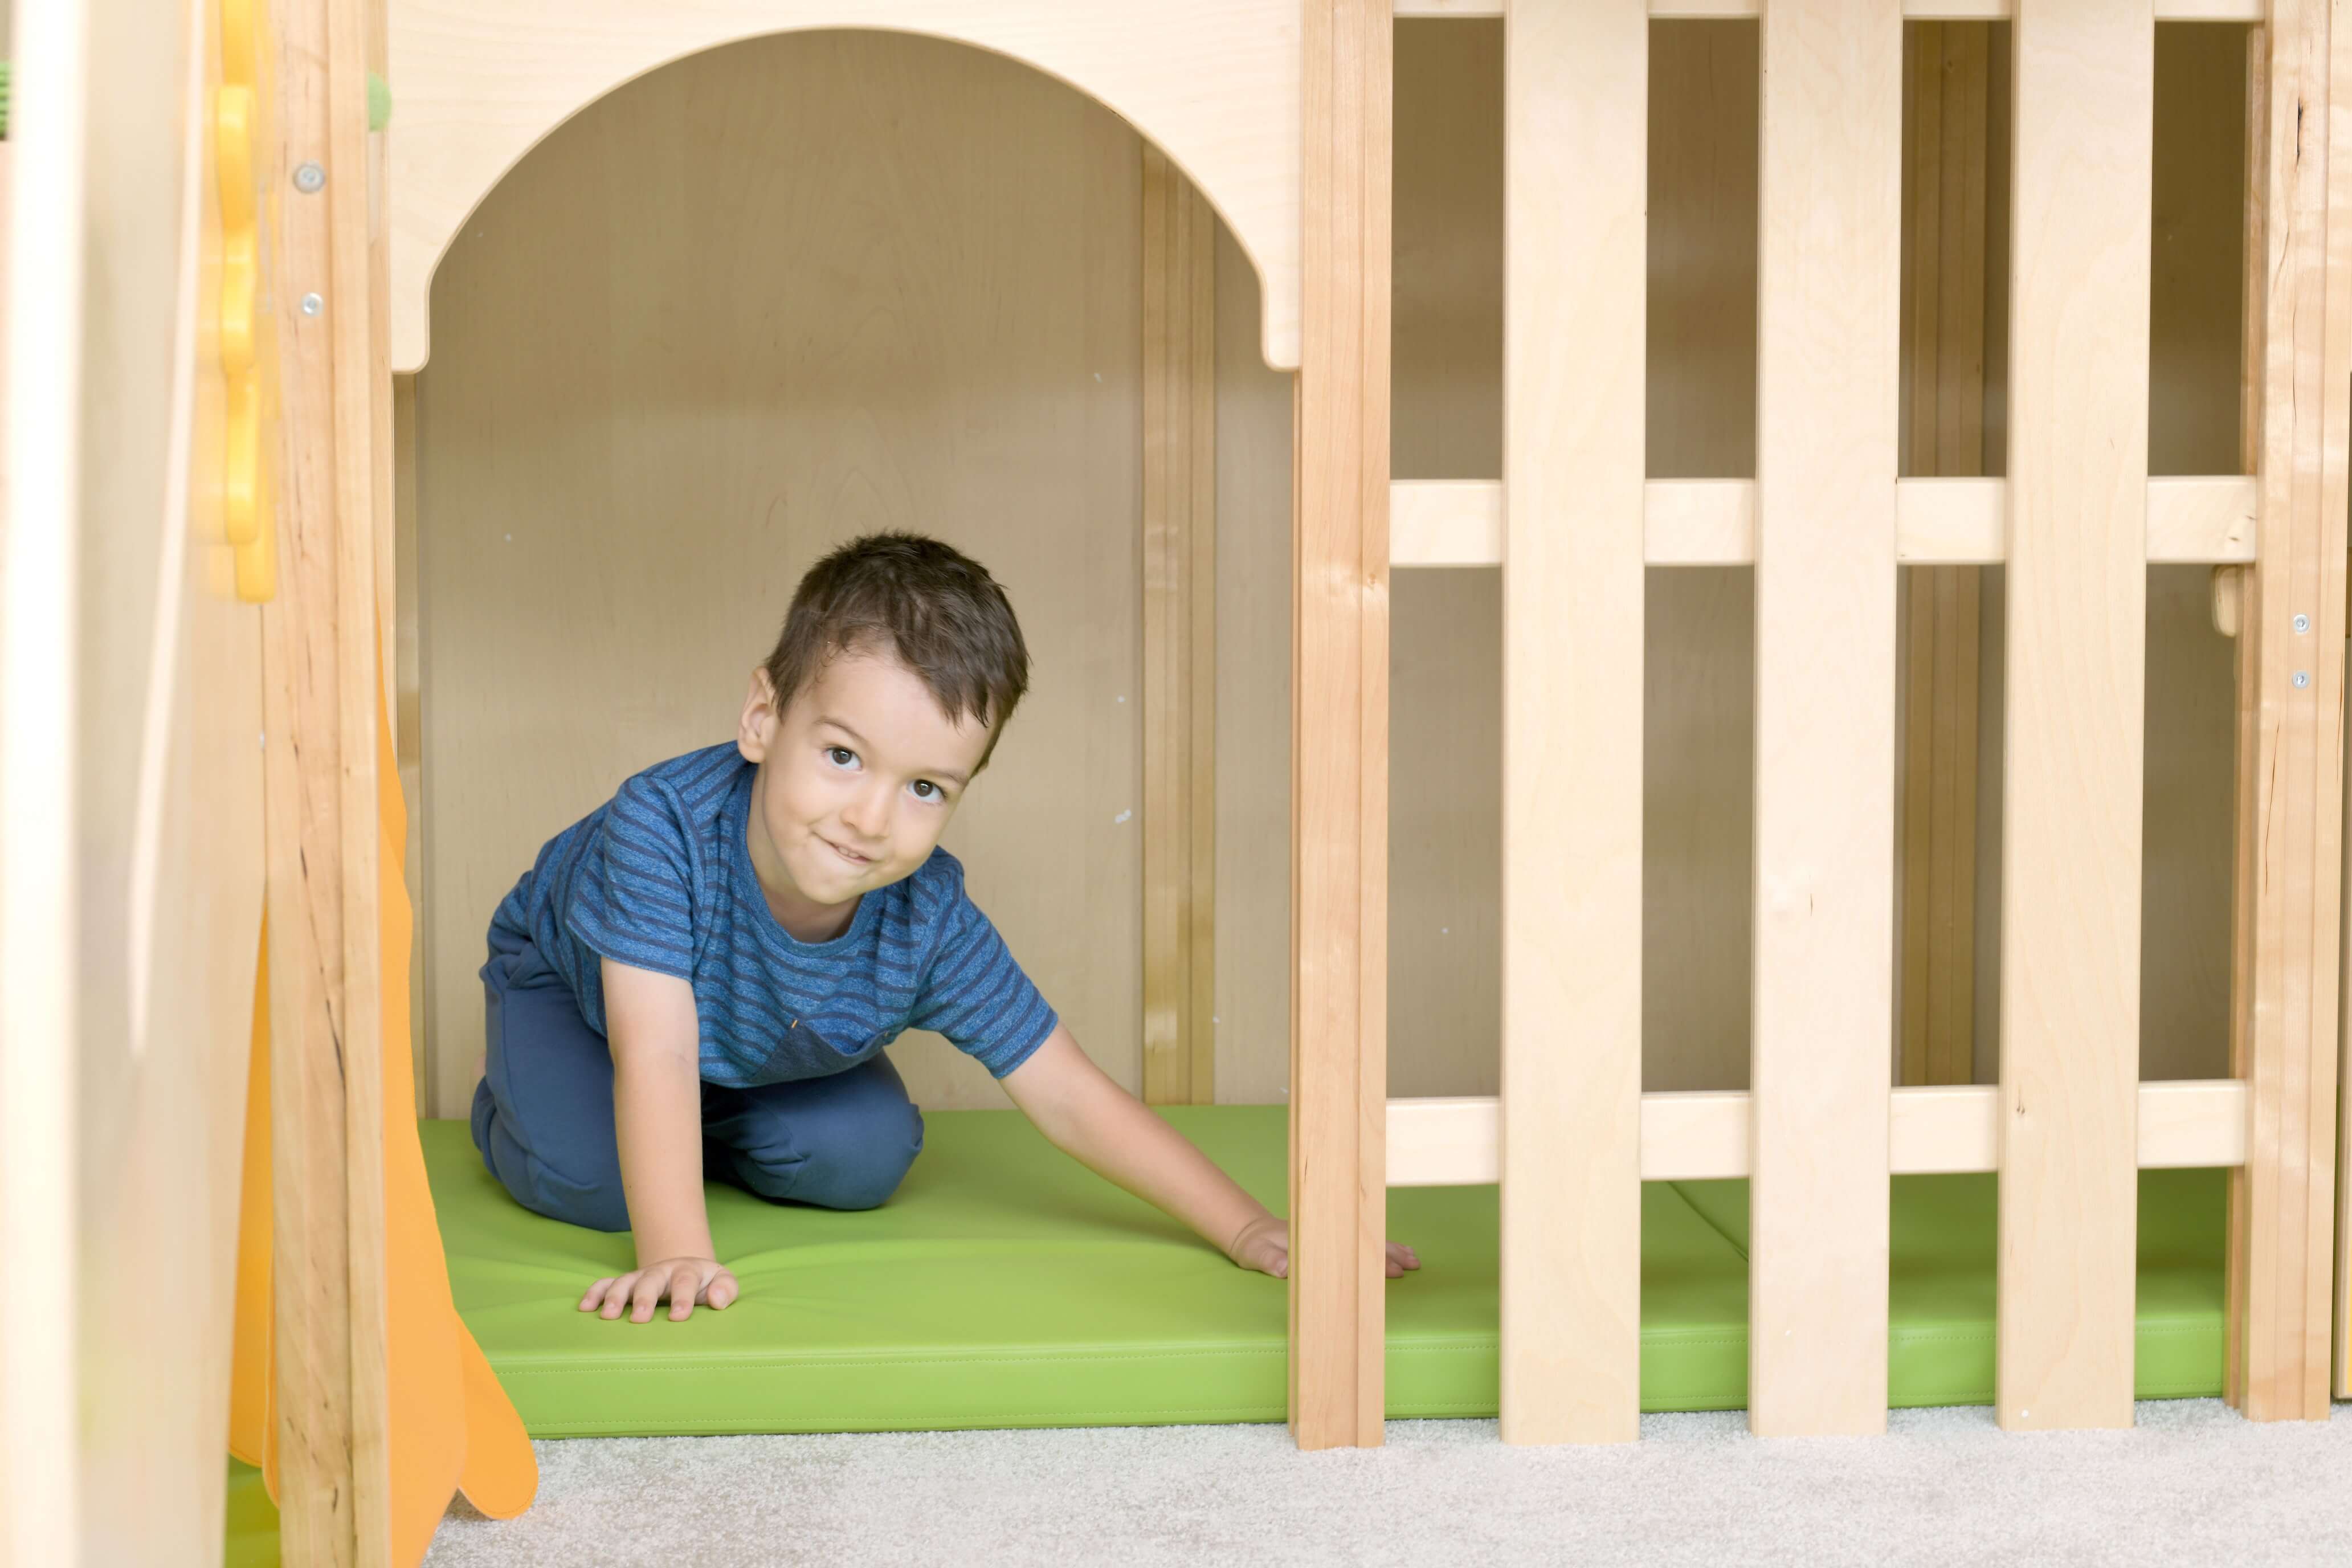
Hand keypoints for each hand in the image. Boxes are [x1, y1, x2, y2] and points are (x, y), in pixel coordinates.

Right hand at [580, 1256, 738, 1322]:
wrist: (687, 1269)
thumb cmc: (707, 1283)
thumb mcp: (723, 1282)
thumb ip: (726, 1290)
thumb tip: (717, 1300)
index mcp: (688, 1271)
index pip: (685, 1281)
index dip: (683, 1297)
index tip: (679, 1316)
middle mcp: (661, 1271)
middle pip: (651, 1280)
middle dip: (644, 1298)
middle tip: (639, 1319)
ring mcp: (640, 1277)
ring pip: (624, 1281)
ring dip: (614, 1297)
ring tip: (607, 1316)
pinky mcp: (625, 1284)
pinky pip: (605, 1284)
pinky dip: (594, 1293)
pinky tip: (584, 1308)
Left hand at [1224, 1216, 1418, 1279]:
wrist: (1250, 1231)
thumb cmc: (1253, 1244)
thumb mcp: (1255, 1252)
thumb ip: (1269, 1259)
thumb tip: (1284, 1268)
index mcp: (1313, 1236)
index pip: (1347, 1249)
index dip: (1369, 1259)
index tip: (1391, 1269)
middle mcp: (1327, 1232)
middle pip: (1362, 1242)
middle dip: (1388, 1254)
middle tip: (1412, 1266)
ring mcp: (1331, 1234)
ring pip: (1365, 1240)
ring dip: (1389, 1249)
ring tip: (1413, 1259)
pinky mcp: (1332, 1238)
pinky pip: (1358, 1240)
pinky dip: (1378, 1245)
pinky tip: (1395, 1252)